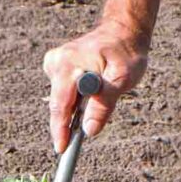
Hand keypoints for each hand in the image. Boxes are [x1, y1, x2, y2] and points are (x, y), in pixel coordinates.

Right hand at [42, 21, 146, 151]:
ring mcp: (54, 63)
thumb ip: (104, 103)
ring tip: (99, 97)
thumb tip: (89, 130)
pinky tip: (91, 90)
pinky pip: (63, 93)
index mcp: (68, 63)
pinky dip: (76, 99)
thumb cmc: (126, 53)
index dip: (61, 129)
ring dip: (76, 109)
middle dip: (68, 123)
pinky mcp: (56, 66)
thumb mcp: (122, 79)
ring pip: (61, 100)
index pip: (60, 104)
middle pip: (58, 104)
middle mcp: (56, 61)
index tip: (62, 149)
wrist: (123, 32)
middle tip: (77, 142)